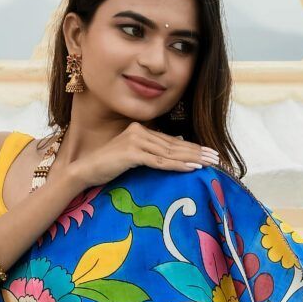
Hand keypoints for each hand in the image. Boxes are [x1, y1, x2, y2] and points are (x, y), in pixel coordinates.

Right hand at [67, 122, 224, 190]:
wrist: (85, 171)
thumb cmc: (108, 167)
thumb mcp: (133, 157)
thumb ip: (152, 152)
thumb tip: (176, 152)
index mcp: (141, 130)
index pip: (172, 140)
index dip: (193, 147)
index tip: (210, 153)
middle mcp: (139, 131)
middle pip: (175, 144)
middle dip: (198, 152)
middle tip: (217, 158)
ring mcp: (135, 141)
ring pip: (170, 152)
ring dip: (192, 159)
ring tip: (210, 164)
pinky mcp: (132, 154)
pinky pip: (160, 161)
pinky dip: (178, 165)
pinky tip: (192, 168)